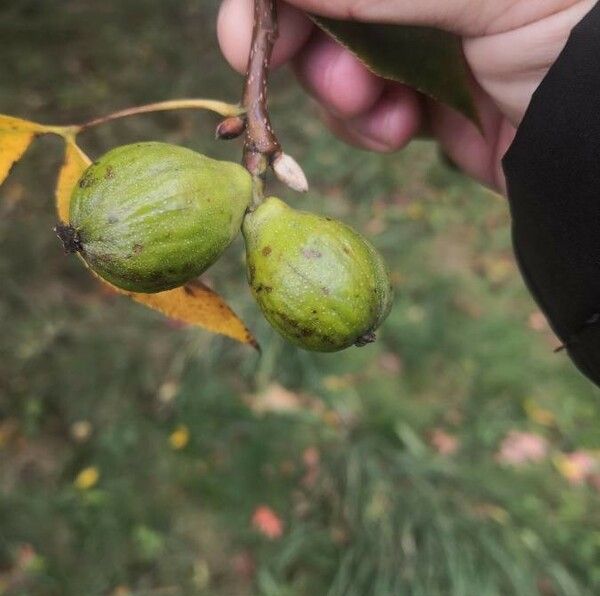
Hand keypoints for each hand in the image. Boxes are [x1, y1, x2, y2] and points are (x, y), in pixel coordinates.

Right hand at [218, 0, 593, 191]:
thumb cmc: (585, 37)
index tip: (247, 30)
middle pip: (327, 3)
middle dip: (300, 38)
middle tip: (268, 66)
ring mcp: (431, 37)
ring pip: (339, 57)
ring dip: (338, 90)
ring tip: (376, 113)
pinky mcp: (429, 96)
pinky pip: (368, 106)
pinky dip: (367, 123)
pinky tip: (398, 129)